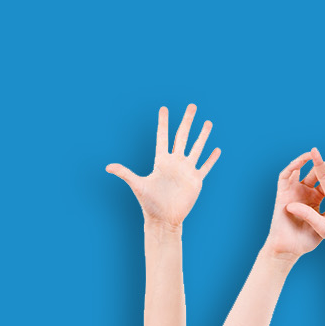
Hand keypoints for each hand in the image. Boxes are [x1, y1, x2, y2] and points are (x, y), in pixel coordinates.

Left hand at [107, 104, 219, 227]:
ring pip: (197, 148)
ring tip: (208, 123)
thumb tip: (107, 167)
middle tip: (192, 106)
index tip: (164, 108)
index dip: (163, 122)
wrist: (164, 219)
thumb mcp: (137, 185)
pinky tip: (217, 150)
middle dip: (187, 121)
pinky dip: (211, 159)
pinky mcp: (196, 180)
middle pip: (183, 136)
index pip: (163, 136)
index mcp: (161, 161)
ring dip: (202, 136)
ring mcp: (186, 170)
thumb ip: (124, 173)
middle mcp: (175, 162)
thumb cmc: (149, 204)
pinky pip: (205, 167)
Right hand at [264, 152, 324, 258]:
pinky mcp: (282, 193)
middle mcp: (306, 192)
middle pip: (320, 173)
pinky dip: (294, 165)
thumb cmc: (305, 241)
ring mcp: (294, 191)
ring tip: (321, 152)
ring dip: (311, 159)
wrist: (288, 249)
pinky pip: (286, 175)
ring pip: (303, 169)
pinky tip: (304, 159)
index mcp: (316, 198)